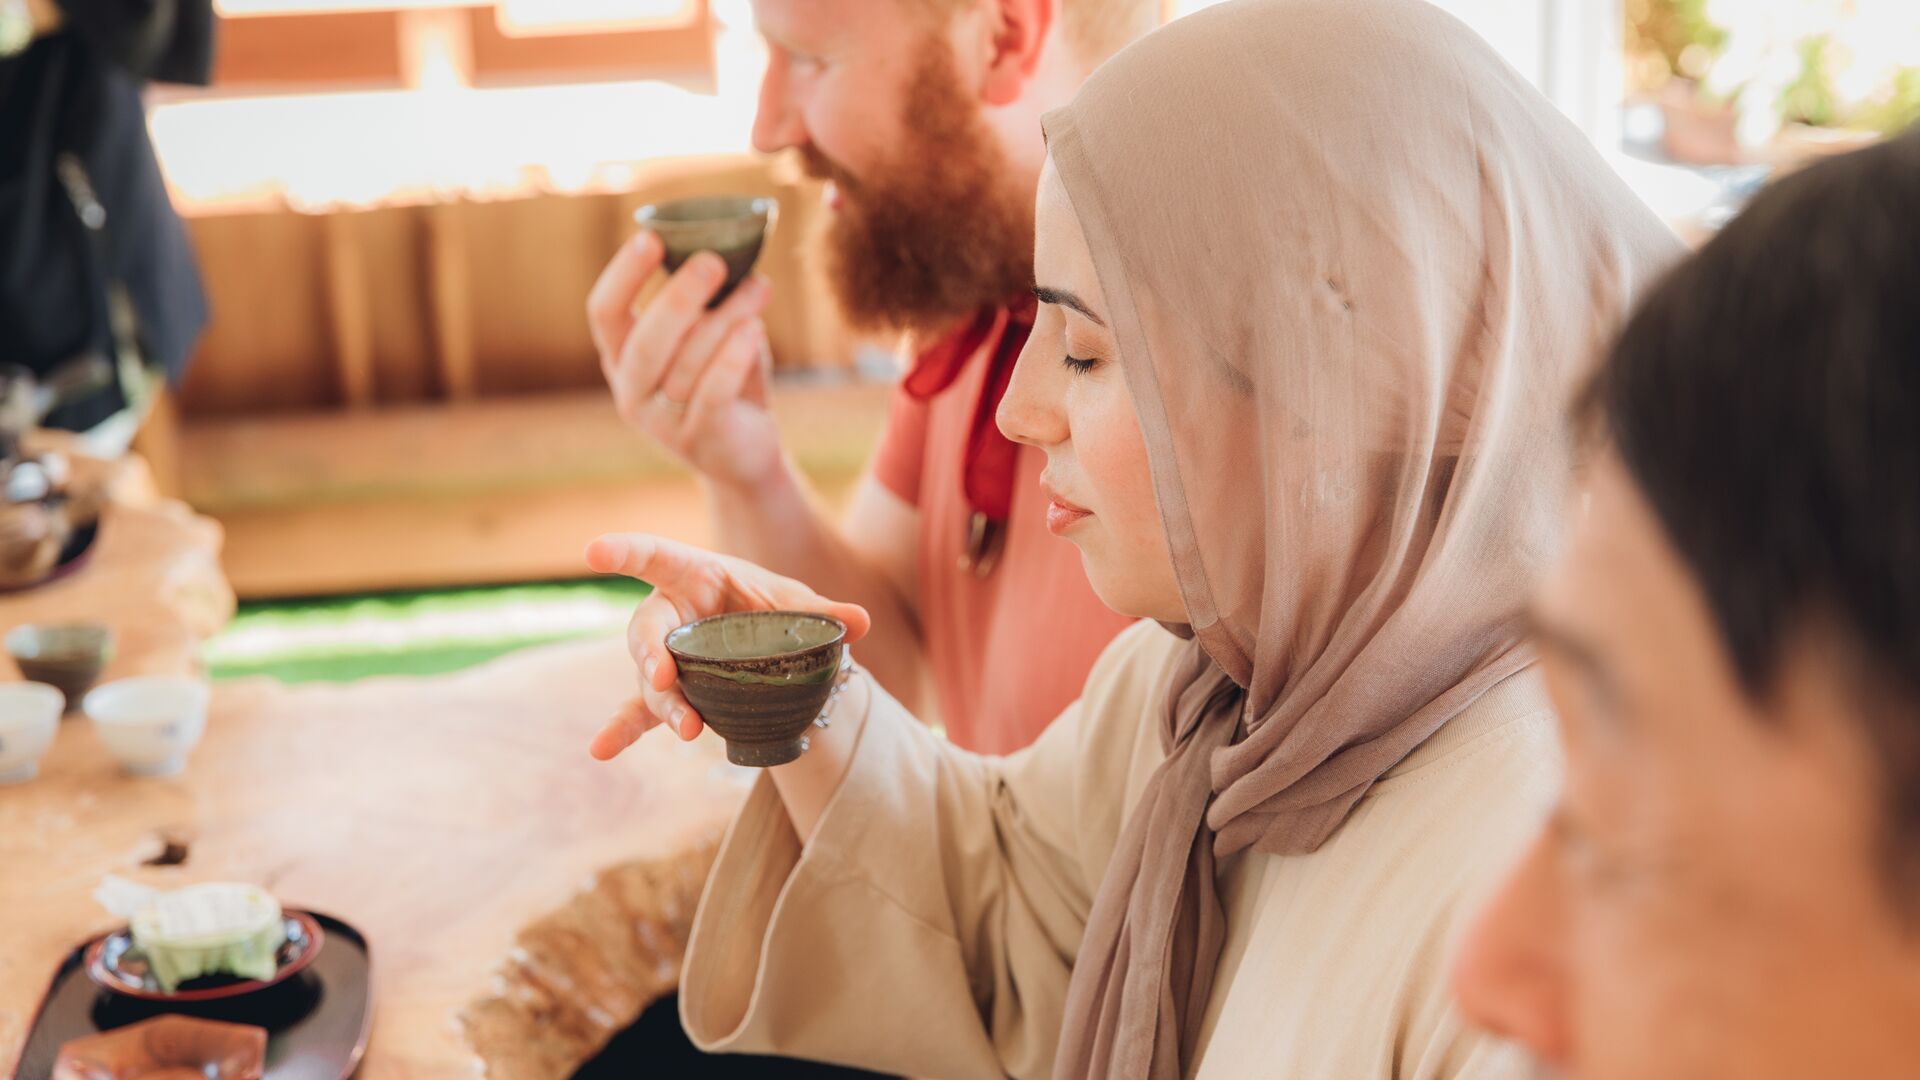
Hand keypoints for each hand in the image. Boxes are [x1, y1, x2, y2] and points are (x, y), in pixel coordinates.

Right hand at [584, 533, 870, 760]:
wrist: (767, 637)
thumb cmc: (770, 606)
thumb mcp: (798, 605)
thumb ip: (824, 613)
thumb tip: (860, 623)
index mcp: (695, 574)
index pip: (655, 557)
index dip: (625, 551)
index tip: (593, 552)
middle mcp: (670, 613)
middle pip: (647, 630)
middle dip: (650, 654)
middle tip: (665, 678)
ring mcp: (664, 654)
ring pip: (650, 677)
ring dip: (663, 703)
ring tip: (686, 728)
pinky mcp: (667, 689)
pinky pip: (638, 711)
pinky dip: (622, 731)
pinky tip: (600, 750)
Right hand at [587, 232, 783, 488]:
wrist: (744, 456)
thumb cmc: (724, 385)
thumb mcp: (708, 340)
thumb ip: (706, 305)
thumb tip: (729, 250)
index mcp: (621, 358)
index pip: (604, 313)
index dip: (623, 275)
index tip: (651, 237)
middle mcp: (631, 391)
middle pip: (645, 341)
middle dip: (678, 297)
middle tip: (712, 260)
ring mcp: (662, 422)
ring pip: (689, 362)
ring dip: (726, 318)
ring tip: (758, 288)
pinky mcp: (701, 439)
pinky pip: (713, 392)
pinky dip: (733, 357)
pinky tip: (755, 328)